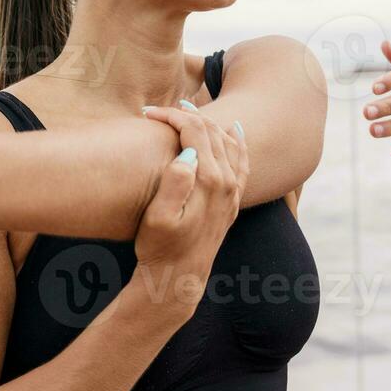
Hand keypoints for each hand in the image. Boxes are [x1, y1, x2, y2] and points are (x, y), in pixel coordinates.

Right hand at [135, 106, 248, 315]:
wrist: (177, 279)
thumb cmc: (160, 248)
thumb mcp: (158, 218)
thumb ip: (174, 183)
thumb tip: (188, 153)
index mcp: (209, 181)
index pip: (195, 132)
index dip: (171, 117)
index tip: (147, 113)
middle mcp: (227, 183)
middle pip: (211, 133)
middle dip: (185, 115)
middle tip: (159, 111)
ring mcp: (233, 192)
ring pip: (228, 143)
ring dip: (208, 123)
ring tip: (186, 111)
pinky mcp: (233, 202)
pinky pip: (242, 161)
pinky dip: (238, 142)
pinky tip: (234, 131)